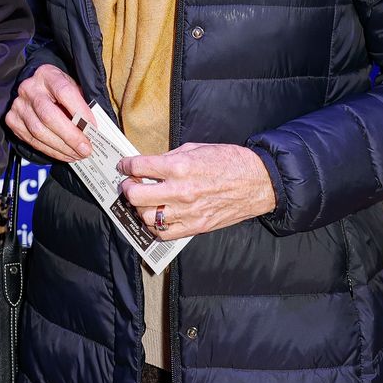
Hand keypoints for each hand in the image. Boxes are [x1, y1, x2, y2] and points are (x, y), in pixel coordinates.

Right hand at [5, 65, 94, 161]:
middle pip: (48, 115)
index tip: (93, 128)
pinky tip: (64, 154)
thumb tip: (93, 130)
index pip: (64, 92)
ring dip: (61, 148)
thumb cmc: (58, 91)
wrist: (36, 90)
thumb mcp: (72, 87)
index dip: (80, 111)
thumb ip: (82, 104)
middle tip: (86, 149)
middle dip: (70, 136)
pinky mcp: (12, 120)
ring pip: (39, 132)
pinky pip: (32, 141)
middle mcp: (29, 88)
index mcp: (47, 74)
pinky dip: (51, 151)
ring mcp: (18, 105)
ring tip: (77, 154)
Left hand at [118, 143, 275, 239]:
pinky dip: (154, 226)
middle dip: (127, 188)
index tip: (124, 166)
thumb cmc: (229, 161)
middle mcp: (180, 191)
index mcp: (179, 167)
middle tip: (129, 184)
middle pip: (136, 195)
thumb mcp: (195, 149)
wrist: (258, 182)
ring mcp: (187, 212)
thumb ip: (170, 158)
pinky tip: (156, 216)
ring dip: (139, 208)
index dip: (126, 166)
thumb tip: (151, 165)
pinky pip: (164, 233)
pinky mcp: (196, 227)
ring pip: (146, 217)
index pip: (138, 167)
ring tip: (143, 200)